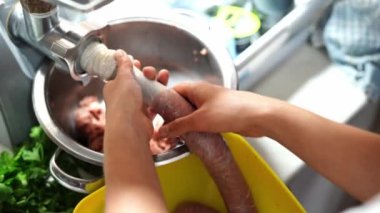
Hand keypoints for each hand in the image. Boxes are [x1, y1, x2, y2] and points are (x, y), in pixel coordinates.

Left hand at [103, 50, 168, 141]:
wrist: (131, 128)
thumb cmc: (124, 102)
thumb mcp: (124, 78)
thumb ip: (123, 65)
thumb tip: (118, 52)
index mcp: (113, 87)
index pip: (121, 74)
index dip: (130, 67)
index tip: (137, 62)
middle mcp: (123, 97)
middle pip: (137, 82)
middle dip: (146, 74)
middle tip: (150, 72)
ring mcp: (134, 107)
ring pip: (147, 92)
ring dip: (156, 83)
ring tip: (163, 76)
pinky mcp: (145, 116)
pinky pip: (154, 104)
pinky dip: (160, 97)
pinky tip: (165, 90)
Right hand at [158, 82, 282, 137]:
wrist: (259, 116)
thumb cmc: (232, 111)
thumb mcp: (200, 119)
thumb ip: (179, 125)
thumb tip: (162, 130)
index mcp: (196, 88)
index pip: (173, 91)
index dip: (162, 102)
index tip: (154, 114)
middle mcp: (203, 94)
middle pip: (181, 103)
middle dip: (171, 116)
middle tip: (163, 129)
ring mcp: (212, 105)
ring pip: (192, 113)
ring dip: (183, 124)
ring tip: (175, 137)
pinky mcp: (220, 115)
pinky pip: (202, 120)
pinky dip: (195, 128)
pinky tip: (191, 138)